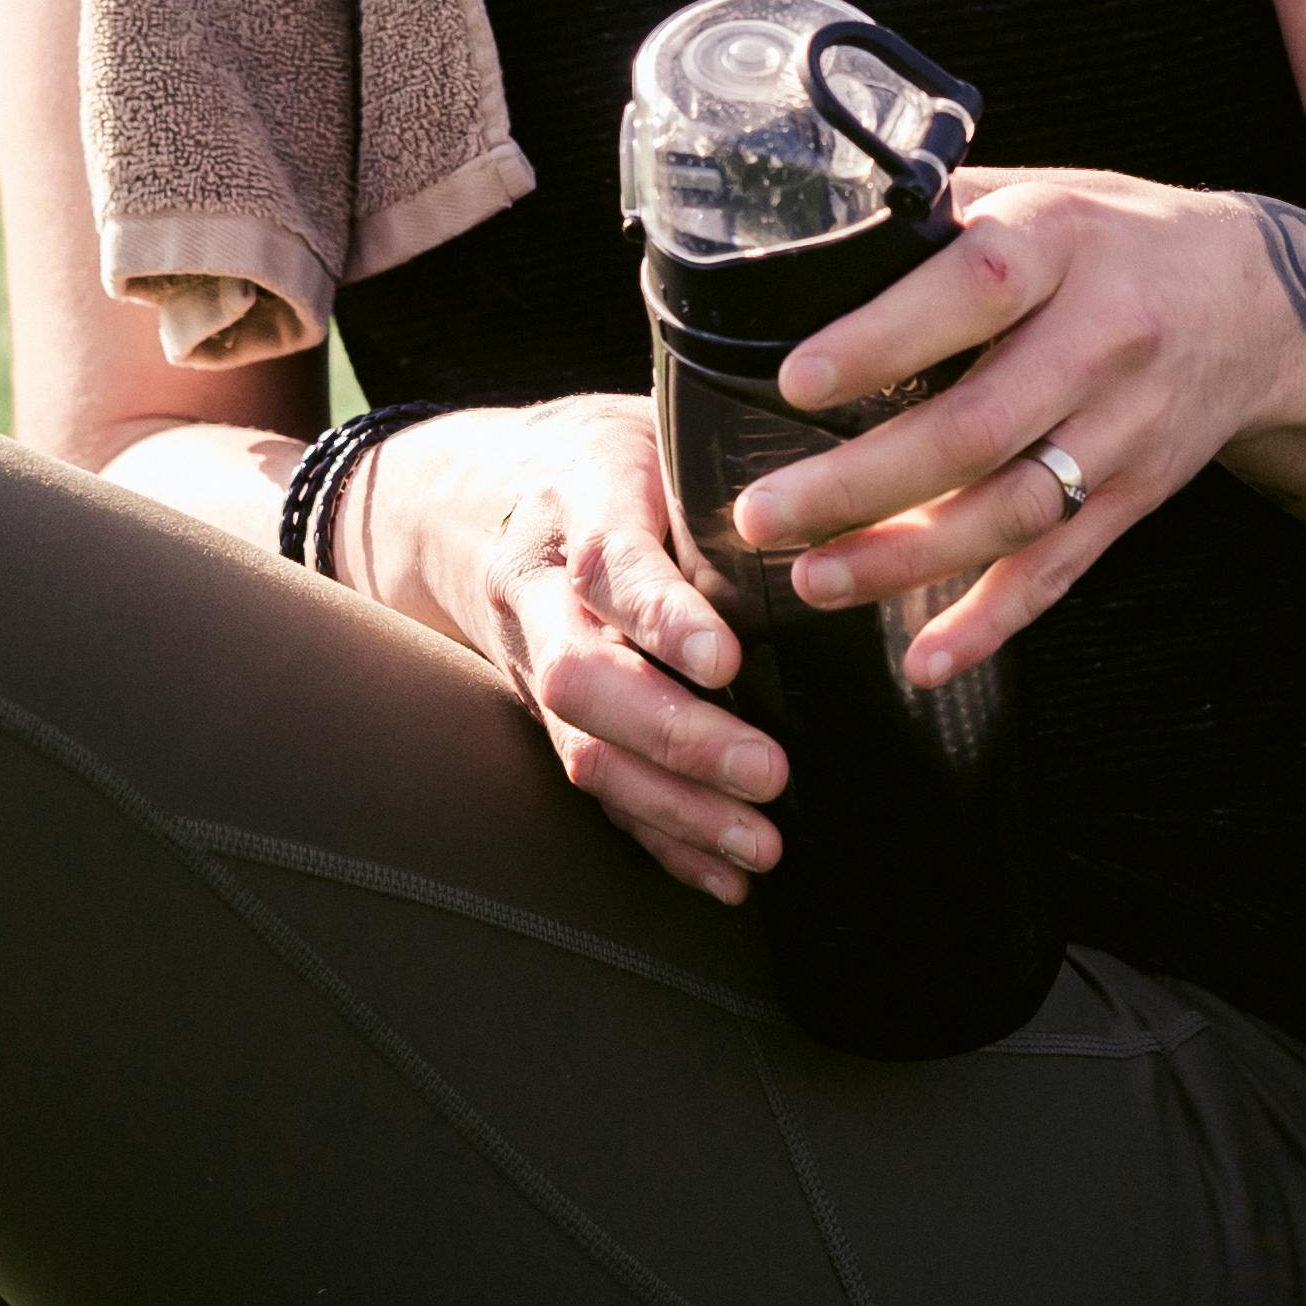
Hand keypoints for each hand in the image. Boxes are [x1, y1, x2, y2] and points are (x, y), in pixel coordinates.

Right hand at [351, 398, 787, 906]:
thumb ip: (722, 467)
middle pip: (585, 678)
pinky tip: (725, 878)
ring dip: (675, 808)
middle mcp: (541, 591)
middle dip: (679, 737)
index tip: (726, 661)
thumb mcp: (653, 427)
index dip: (662, 615)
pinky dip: (660, 841)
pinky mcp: (548, 719)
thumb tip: (844, 498)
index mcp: (579, 500)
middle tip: (771, 773)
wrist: (461, 498)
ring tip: (762, 845)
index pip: (611, 564)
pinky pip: (595, 791)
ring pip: (586, 748)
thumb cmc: (602, 456)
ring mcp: (535, 664)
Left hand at [733, 170, 1305, 686]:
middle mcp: (1101, 340)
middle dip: (859, 484)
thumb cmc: (1110, 238)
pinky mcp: (1137, 496)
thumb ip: (933, 217)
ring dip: (905, 561)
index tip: (795, 382)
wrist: (1257, 302)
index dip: (883, 339)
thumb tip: (801, 243)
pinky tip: (925, 660)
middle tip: (763, 515)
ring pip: (1013, 512)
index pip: (974, 292)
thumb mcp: (1035, 191)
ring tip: (812, 581)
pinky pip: (1061, 570)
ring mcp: (1125, 429)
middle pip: (979, 427)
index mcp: (1060, 244)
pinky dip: (992, 623)